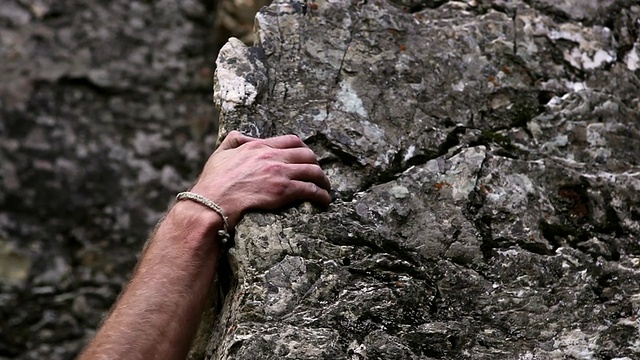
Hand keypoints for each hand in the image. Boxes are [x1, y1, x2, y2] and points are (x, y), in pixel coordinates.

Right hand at [190, 131, 331, 227]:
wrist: (213, 202)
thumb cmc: (213, 182)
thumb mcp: (220, 153)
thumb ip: (233, 140)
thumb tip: (245, 136)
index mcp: (259, 146)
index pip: (291, 140)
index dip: (303, 148)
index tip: (307, 157)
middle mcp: (272, 156)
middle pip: (307, 154)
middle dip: (316, 163)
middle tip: (318, 174)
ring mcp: (280, 173)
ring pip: (313, 170)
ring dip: (323, 180)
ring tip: (326, 188)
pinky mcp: (284, 191)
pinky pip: (311, 189)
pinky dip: (322, 194)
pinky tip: (325, 201)